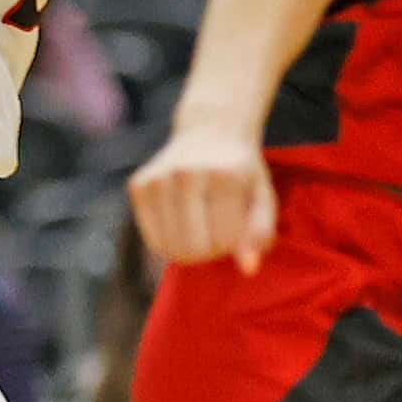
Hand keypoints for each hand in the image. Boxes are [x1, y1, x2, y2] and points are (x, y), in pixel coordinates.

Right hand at [127, 130, 277, 272]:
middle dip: (212, 251)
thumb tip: (248, 269)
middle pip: (195, 250)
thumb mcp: (262, 198)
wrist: (209, 132)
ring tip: (202, 225)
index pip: (225, 243)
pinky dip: (170, 243)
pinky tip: (183, 222)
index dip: (235, 246)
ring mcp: (158, 179)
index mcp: (224, 176)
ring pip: (172, 250)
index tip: (238, 227)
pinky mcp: (138, 185)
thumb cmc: (241, 173)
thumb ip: (261, 234)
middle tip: (219, 229)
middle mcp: (186, 174)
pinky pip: (154, 242)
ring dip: (191, 248)